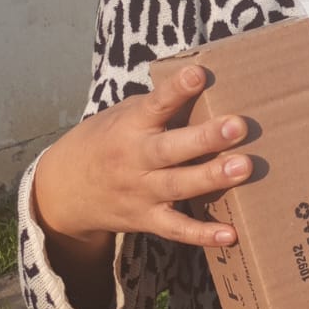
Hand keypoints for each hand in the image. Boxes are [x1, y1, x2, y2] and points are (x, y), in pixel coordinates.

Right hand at [33, 56, 251, 254]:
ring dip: (211, 178)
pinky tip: (230, 234)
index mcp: (129, 126)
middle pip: (170, 149)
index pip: (155, 104)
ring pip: (178, 186)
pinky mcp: (146, 219)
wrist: (65, 190)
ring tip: (244, 167)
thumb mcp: (122, 115)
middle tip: (238, 126)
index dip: (176, 88)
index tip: (198, 73)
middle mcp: (134, 159)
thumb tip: (205, 86)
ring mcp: (140, 192)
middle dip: (205, 137)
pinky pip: (175, 229)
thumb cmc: (105, 141)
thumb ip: (158, 106)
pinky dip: (202, 234)